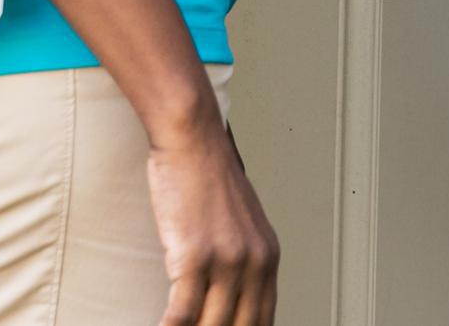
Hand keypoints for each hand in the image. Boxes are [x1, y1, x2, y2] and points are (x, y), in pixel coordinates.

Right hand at [145, 124, 278, 325]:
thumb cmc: (207, 177)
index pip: (263, 320)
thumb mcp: (242, 222)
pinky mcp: (194, 256)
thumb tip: (232, 296)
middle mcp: (254, 263)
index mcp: (268, 257)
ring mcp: (226, 261)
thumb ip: (244, 259)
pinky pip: (181, 314)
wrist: (192, 140)